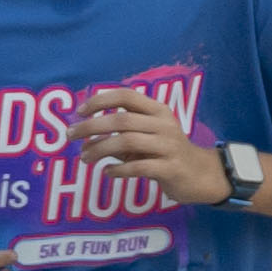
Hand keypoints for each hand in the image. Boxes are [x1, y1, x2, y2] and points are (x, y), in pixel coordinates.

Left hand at [71, 88, 228, 205]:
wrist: (201, 175)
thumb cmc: (167, 153)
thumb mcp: (145, 138)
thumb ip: (119, 135)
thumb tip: (85, 139)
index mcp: (157, 110)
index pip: (126, 95)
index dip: (100, 100)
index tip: (79, 112)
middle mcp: (164, 124)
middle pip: (121, 119)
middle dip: (91, 126)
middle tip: (70, 136)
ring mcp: (169, 146)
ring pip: (127, 141)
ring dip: (100, 149)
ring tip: (85, 158)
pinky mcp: (171, 168)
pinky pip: (138, 166)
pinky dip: (118, 169)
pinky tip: (107, 172)